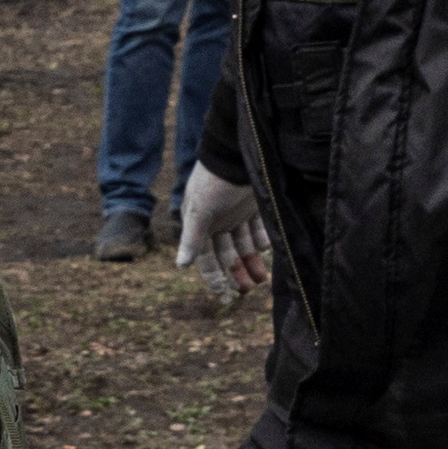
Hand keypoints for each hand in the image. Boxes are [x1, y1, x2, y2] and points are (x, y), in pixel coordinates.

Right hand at [177, 162, 265, 292]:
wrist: (236, 151)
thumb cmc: (213, 181)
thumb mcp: (200, 211)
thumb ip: (192, 238)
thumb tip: (181, 266)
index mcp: (199, 225)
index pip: (206, 258)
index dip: (214, 278)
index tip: (224, 297)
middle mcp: (217, 223)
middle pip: (226, 255)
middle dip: (236, 273)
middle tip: (246, 291)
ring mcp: (235, 214)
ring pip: (243, 246)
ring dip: (251, 262)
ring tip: (261, 279)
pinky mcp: (252, 206)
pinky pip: (257, 230)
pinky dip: (261, 240)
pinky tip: (266, 249)